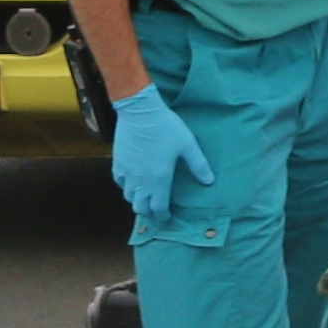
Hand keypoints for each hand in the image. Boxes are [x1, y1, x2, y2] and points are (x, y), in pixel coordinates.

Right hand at [108, 84, 214, 226]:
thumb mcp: (187, 144)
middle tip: (156, 210)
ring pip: (128, 197)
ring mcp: (127, 173)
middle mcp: (141, 181)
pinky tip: (132, 180)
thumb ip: (198, 165)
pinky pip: (119, 182)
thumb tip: (209, 181)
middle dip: (148, 212)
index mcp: (159, 180)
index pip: (158, 208)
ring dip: (137, 200)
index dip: (163, 216)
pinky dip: (126, 186)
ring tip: (145, 196)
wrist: (139, 111)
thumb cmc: (165, 127)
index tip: (167, 217)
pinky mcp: (117, 163)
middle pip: (140, 207)